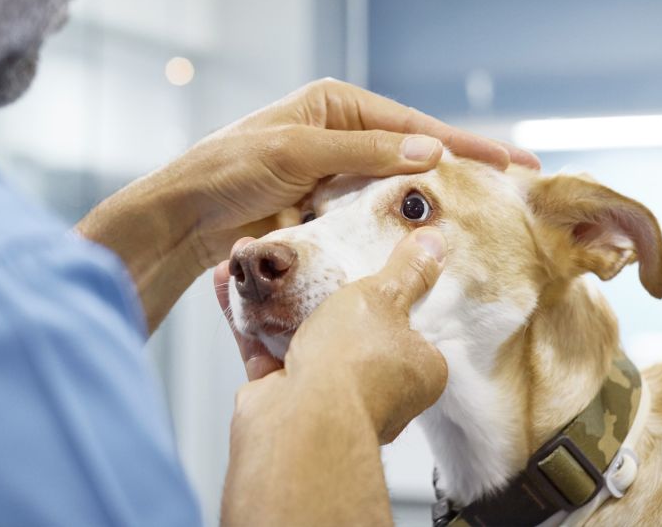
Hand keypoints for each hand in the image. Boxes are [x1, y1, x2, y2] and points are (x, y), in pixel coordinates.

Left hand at [187, 78, 538, 266]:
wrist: (187, 218)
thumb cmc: (230, 169)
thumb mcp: (297, 151)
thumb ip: (363, 152)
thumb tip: (430, 151)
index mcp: (335, 106)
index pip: (411, 125)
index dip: (462, 144)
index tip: (511, 160)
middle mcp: (340, 137)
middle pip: (410, 156)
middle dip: (457, 173)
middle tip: (511, 192)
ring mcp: (334, 178)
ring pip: (392, 191)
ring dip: (428, 205)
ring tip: (482, 220)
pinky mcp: (325, 212)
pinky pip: (368, 219)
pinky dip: (393, 229)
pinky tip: (424, 241)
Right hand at [216, 227, 448, 442]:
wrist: (301, 419)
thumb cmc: (354, 362)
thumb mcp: (385, 299)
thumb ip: (406, 272)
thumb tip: (433, 244)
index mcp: (414, 371)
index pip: (409, 327)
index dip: (389, 293)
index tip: (366, 266)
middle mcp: (371, 386)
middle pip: (347, 328)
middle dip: (318, 287)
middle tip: (306, 256)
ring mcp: (323, 392)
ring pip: (299, 331)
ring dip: (274, 293)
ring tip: (258, 255)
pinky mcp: (281, 393)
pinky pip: (262, 345)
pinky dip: (246, 314)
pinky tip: (228, 279)